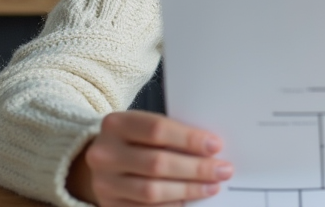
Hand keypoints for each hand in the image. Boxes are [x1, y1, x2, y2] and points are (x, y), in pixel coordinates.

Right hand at [67, 110, 232, 205]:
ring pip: (152, 191)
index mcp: (116, 124)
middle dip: (195, 168)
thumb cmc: (133, 140)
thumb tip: (210, 149)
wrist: (102, 161)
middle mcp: (104, 153)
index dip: (189, 139)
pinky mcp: (109, 205)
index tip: (215, 146)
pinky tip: (190, 200)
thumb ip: (171, 134)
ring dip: (188, 189)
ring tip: (212, 186)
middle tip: (222, 170)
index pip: (157, 129)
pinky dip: (173, 205)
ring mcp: (104, 183)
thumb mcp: (144, 127)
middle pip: (157, 163)